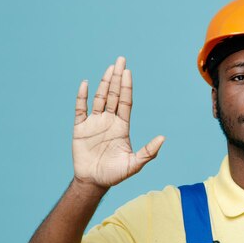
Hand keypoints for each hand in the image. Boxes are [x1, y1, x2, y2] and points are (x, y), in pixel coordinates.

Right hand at [72, 56, 164, 188]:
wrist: (94, 182)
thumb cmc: (115, 174)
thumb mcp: (134, 164)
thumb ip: (148, 152)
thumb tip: (163, 138)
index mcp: (122, 126)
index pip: (125, 102)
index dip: (127, 87)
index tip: (129, 72)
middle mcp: (109, 121)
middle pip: (114, 95)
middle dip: (117, 78)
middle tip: (121, 60)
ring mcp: (94, 123)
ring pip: (100, 98)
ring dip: (104, 83)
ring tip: (109, 68)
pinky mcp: (80, 128)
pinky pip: (80, 109)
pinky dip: (82, 96)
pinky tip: (85, 84)